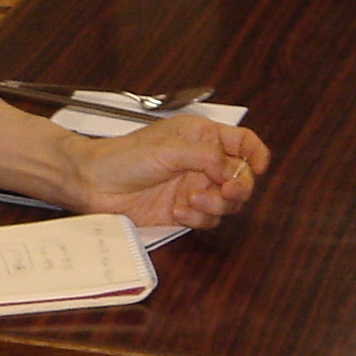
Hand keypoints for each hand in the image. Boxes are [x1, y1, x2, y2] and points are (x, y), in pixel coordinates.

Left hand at [63, 115, 268, 230]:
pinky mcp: (184, 211)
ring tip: (191, 200)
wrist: (94, 183)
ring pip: (228, 202)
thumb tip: (231, 169)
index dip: (256, 154)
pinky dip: (199, 218)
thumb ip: (206, 156)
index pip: (242, 142)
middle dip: (238, 186)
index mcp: (202, 137)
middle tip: (225, 190)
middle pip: (242, 177)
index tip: (260, 166)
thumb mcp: (168, 148)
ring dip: (216, 204)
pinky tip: (179, 211)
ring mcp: (195, 187)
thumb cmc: (125, 156)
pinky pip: (208, 219)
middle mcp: (203, 162)